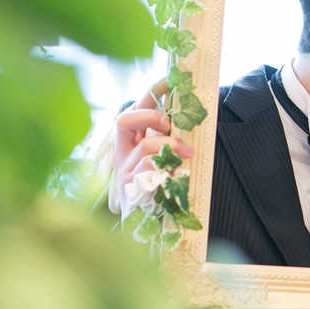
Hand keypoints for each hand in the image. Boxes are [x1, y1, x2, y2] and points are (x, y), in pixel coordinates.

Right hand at [113, 90, 192, 213]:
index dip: (150, 93)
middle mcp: (122, 155)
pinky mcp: (130, 188)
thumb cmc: (158, 191)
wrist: (146, 229)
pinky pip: (150, 168)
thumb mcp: (164, 161)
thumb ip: (168, 142)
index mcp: (129, 144)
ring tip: (187, 153)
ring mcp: (123, 171)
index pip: (135, 111)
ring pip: (145, 145)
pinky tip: (177, 173)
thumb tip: (187, 121)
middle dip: (151, 117)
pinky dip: (167, 166)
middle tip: (170, 126)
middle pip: (124, 120)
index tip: (167, 79)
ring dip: (171, 145)